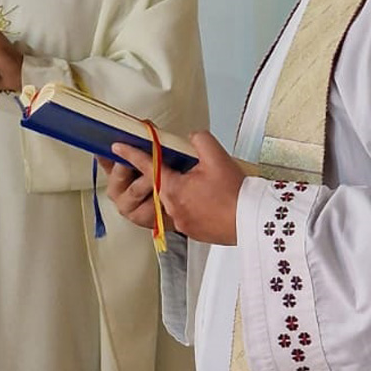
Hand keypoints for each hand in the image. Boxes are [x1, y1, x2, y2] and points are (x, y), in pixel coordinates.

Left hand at [108, 131, 244, 244]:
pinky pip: (183, 214)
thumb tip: (191, 138)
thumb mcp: (217, 157)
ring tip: (202, 186)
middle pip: (160, 184)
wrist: (253, 221)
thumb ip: (199, 140)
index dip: (131, 154)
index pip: (147, 166)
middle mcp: (171, 207)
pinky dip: (190, 205)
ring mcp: (181, 222)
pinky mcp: (192, 232)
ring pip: (172, 200)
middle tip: (183, 168)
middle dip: (166, 174)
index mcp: (172, 188)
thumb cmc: (236, 192)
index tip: (117, 147)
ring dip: (181, 191)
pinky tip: (206, 200)